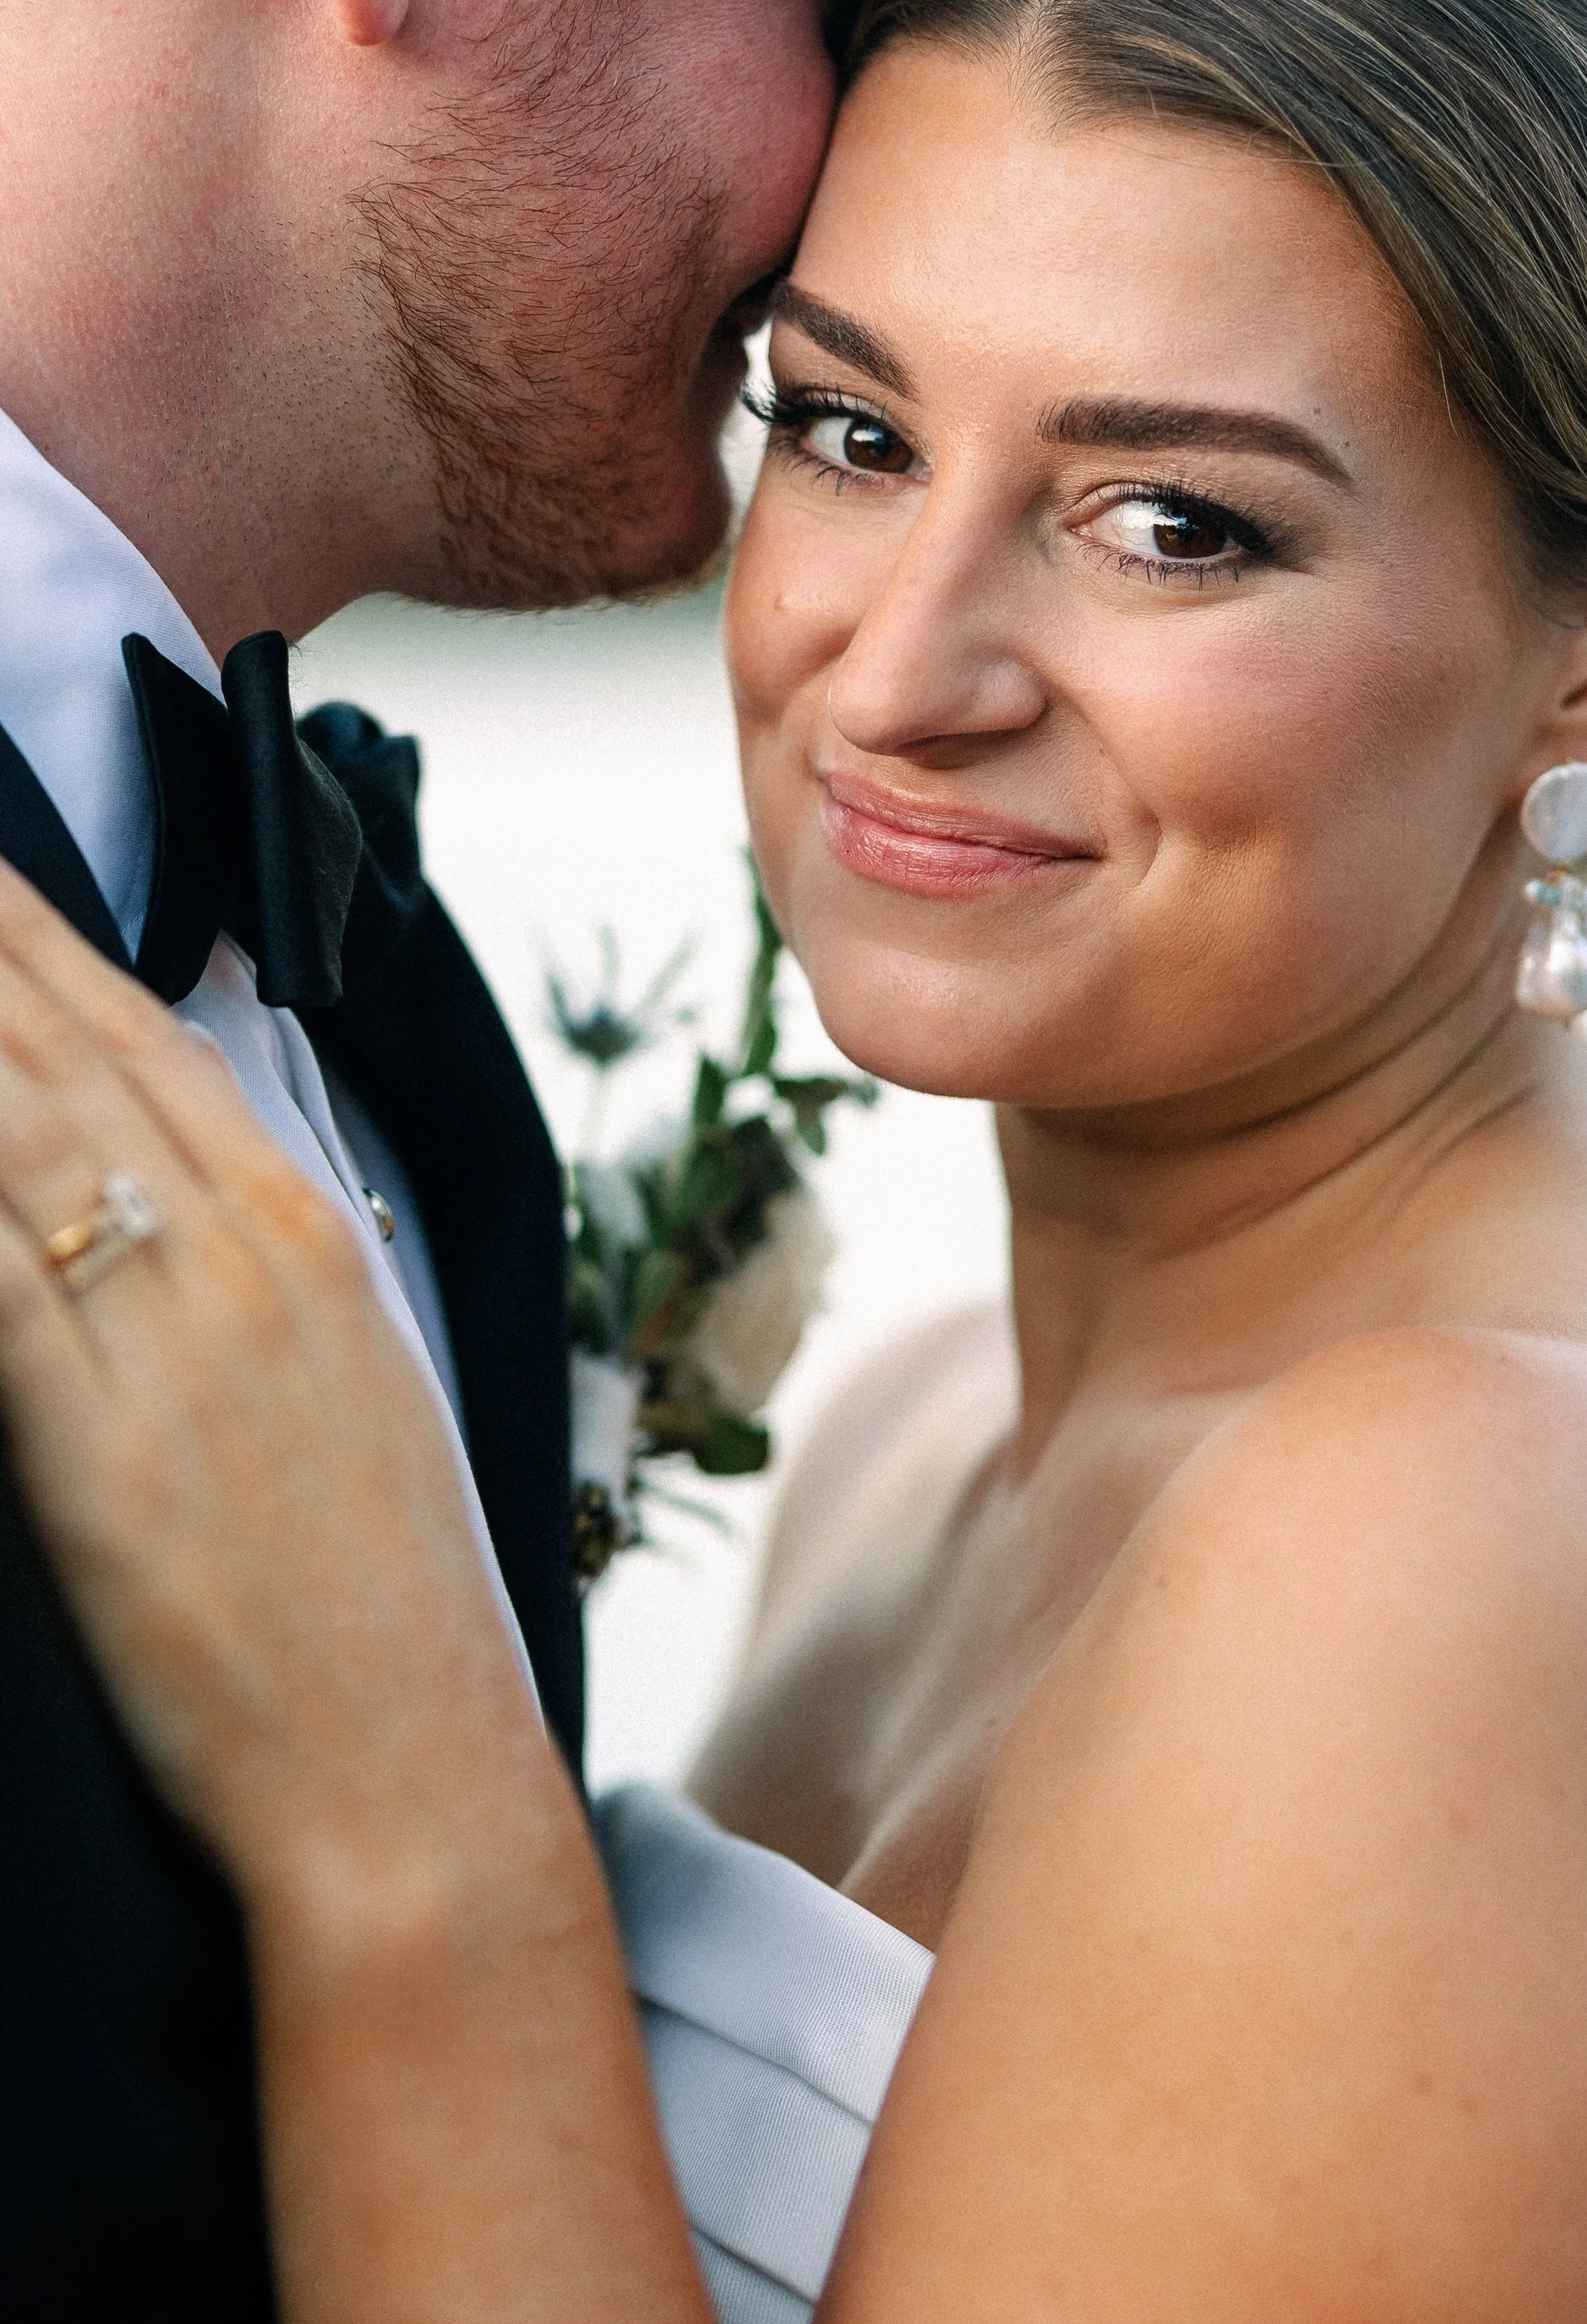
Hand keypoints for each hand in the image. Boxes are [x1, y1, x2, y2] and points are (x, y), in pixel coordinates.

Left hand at [0, 858, 554, 1922]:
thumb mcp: (357, 1394)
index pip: (156, 1041)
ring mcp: (173, 1339)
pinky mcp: (95, 1440)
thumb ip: (274, 1275)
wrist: (408, 1779)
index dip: (51, 947)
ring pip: (20, 1129)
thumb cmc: (381, 1610)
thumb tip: (186, 1191)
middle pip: (71, 1053)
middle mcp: (249, 1255)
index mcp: (316, 1236)